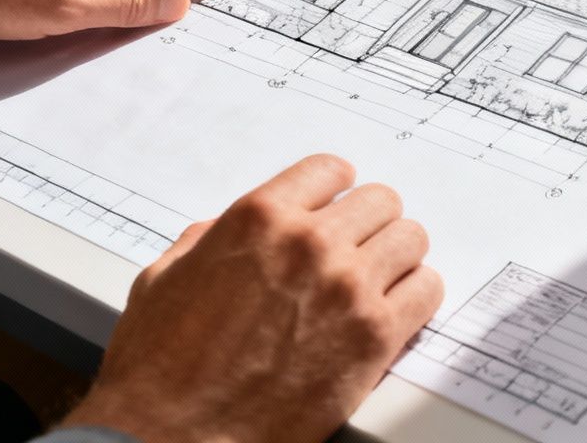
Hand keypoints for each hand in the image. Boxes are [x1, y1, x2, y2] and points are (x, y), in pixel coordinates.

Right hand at [62, 154, 442, 442]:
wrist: (171, 437)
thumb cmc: (159, 370)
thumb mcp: (163, 280)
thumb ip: (207, 242)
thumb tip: (225, 232)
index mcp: (259, 219)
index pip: (329, 170)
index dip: (334, 192)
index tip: (340, 204)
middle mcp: (310, 244)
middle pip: (380, 202)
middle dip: (368, 226)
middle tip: (357, 251)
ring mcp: (347, 288)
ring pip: (411, 240)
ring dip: (396, 259)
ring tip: (378, 282)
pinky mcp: (374, 337)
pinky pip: (427, 292)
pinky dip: (415, 298)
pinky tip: (393, 313)